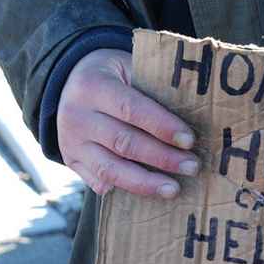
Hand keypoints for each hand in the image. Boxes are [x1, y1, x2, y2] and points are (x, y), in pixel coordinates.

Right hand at [57, 48, 198, 196]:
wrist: (70, 85)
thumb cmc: (113, 77)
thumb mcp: (127, 69)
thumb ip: (151, 90)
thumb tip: (192, 113)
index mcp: (92, 86)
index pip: (131, 109)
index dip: (162, 126)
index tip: (189, 140)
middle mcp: (77, 116)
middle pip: (123, 143)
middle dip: (162, 158)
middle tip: (192, 166)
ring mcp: (71, 142)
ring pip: (109, 169)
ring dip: (145, 183)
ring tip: (173, 189)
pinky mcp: (71, 161)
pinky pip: (98, 182)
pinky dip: (123, 189)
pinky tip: (147, 194)